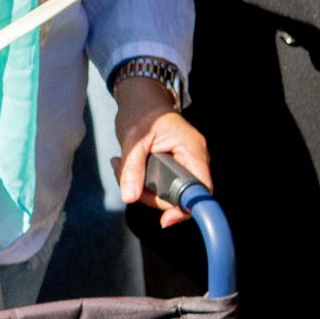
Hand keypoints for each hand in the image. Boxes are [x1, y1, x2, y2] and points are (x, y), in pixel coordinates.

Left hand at [110, 76, 210, 229]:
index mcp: (192, 150)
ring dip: (140, 187)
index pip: (200, 189)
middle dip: (150, 195)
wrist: (142, 98)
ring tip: (119, 165)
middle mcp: (193, 159)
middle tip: (126, 180)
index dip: (186, 208)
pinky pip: (159, 184)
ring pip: (165, 192)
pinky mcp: (172, 166)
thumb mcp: (133, 139)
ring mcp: (184, 163)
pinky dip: (140, 181)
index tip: (165, 220)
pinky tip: (123, 165)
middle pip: (179, 195)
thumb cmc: (142, 111)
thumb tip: (129, 197)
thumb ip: (132, 168)